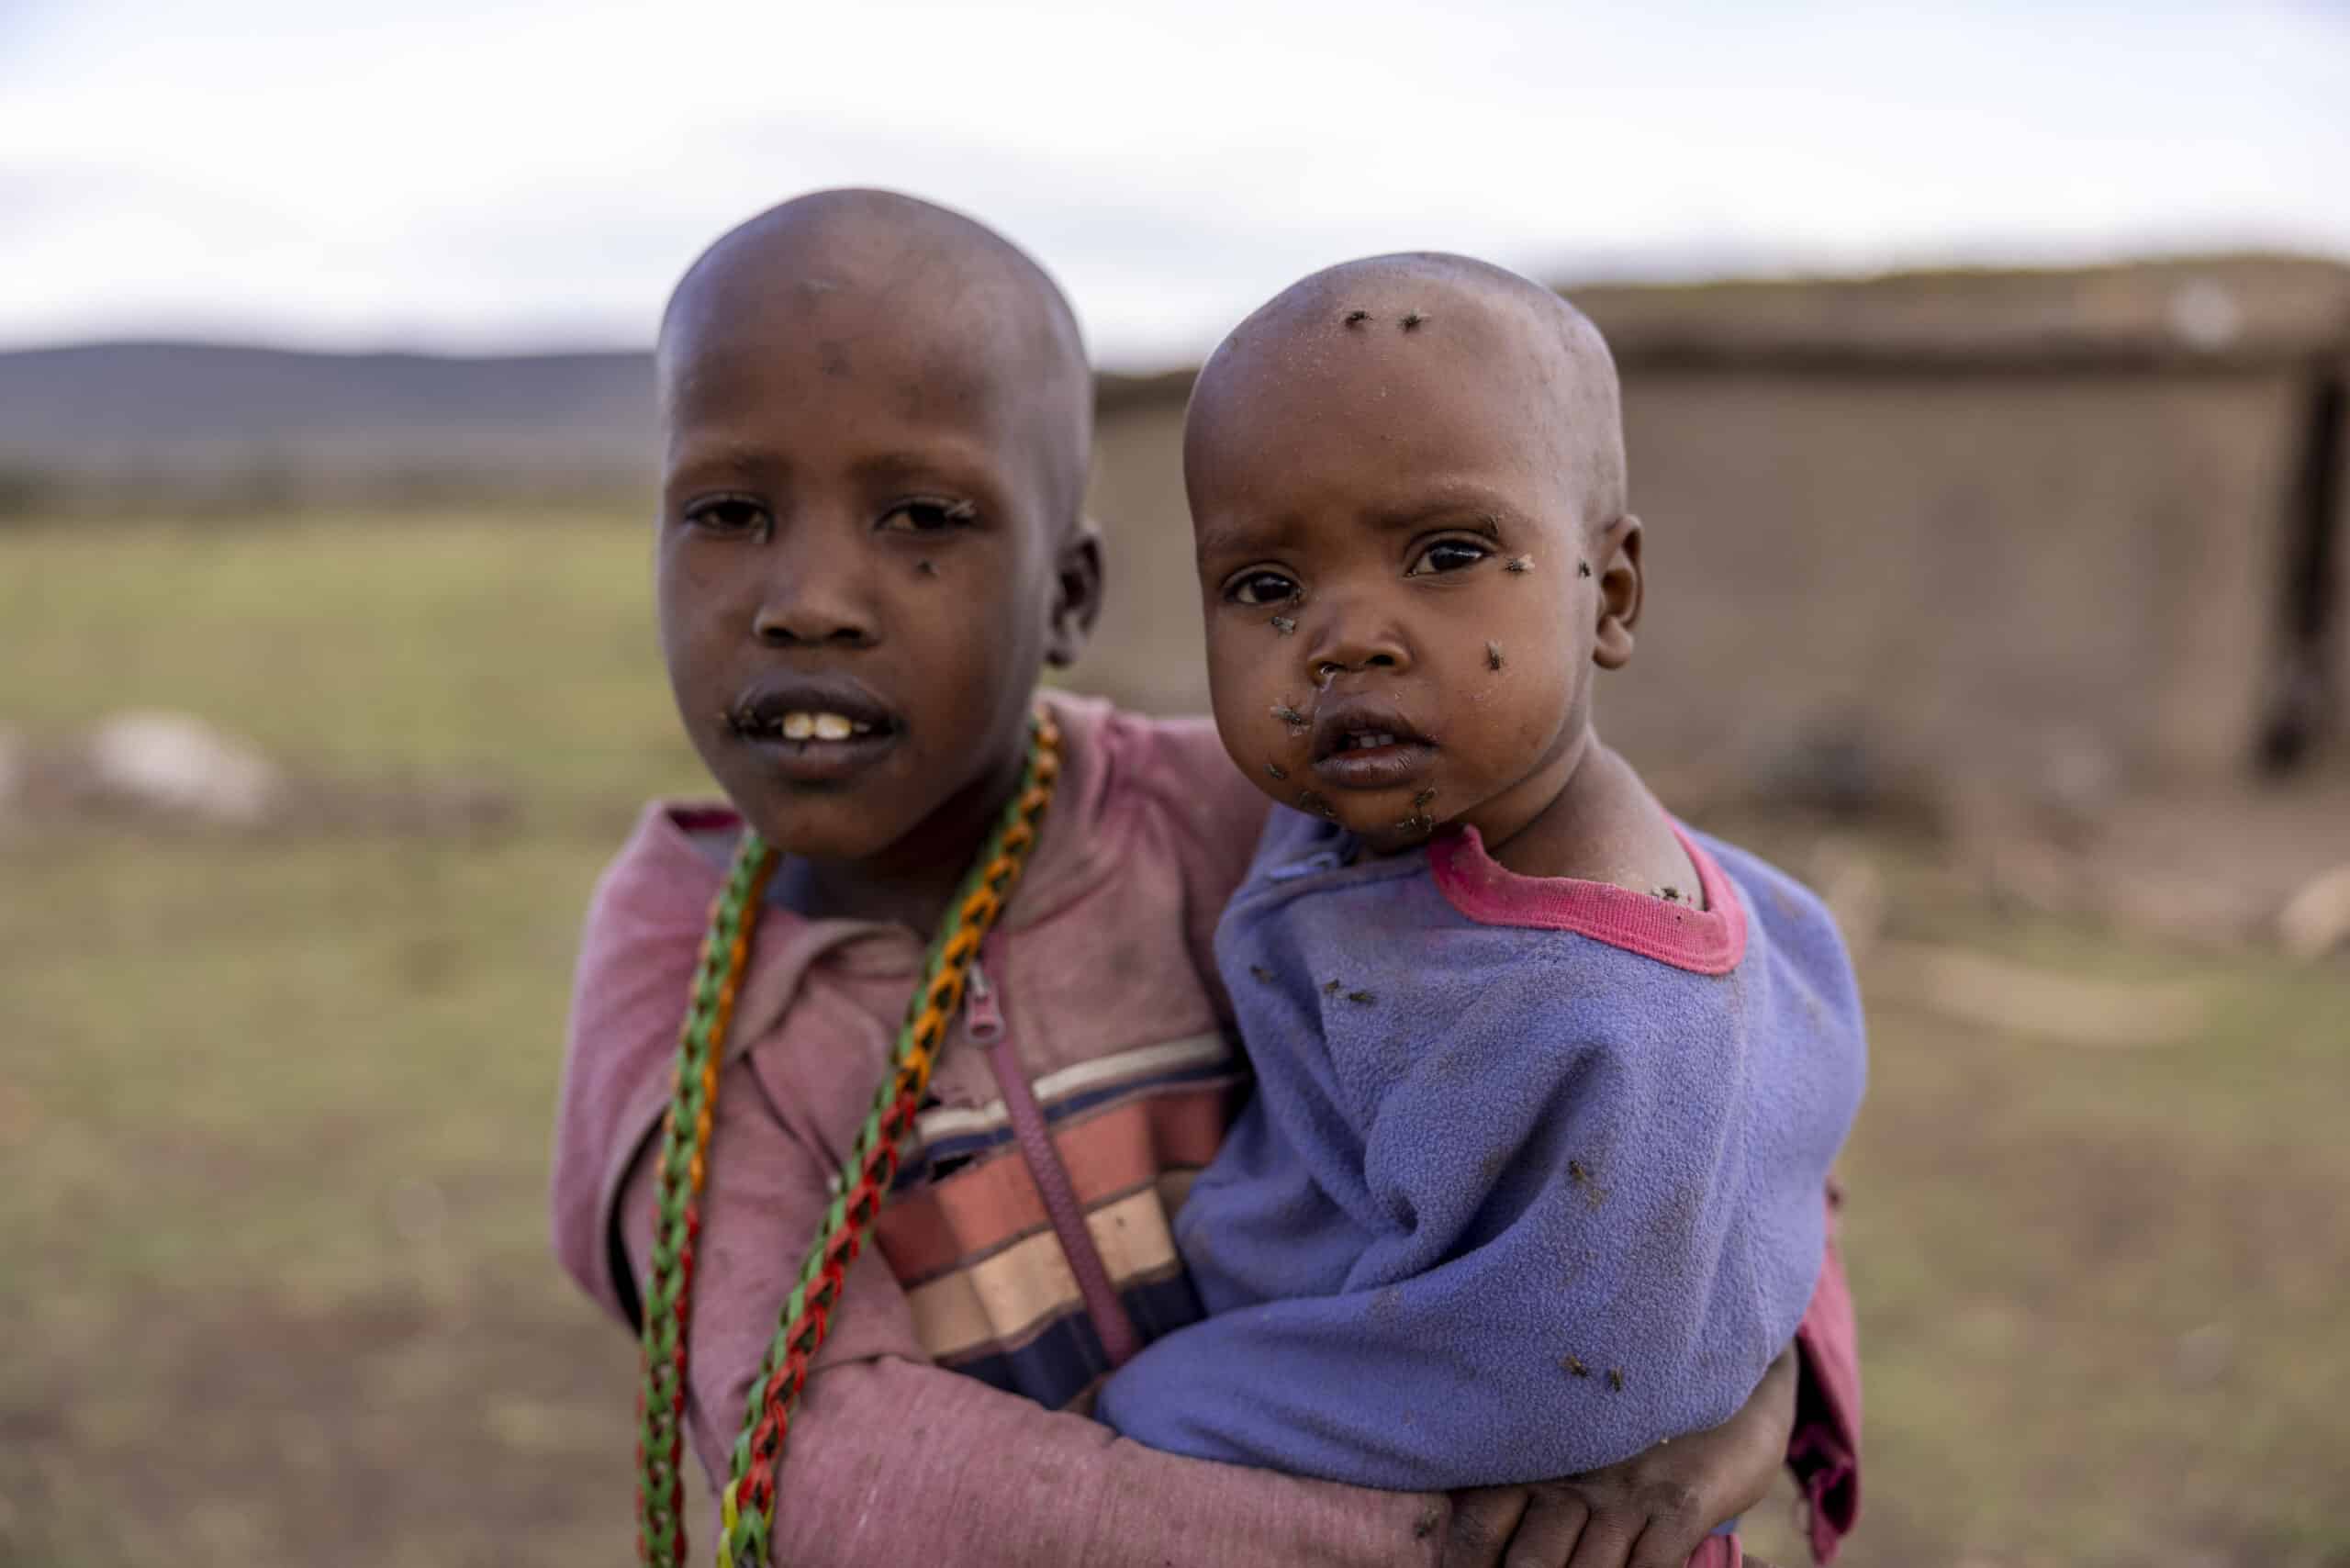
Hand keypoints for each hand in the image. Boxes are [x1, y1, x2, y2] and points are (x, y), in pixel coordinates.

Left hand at [1439, 1346, 1797, 1567]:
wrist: (1724, 1397)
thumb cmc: (1639, 1449)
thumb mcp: (1580, 1469)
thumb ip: (1534, 1508)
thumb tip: (1494, 1546)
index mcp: (1538, 1472)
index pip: (1479, 1522)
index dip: (1465, 1560)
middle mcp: (1575, 1481)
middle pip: (1530, 1558)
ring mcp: (1629, 1492)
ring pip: (1590, 1566)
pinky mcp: (1682, 1501)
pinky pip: (1654, 1559)